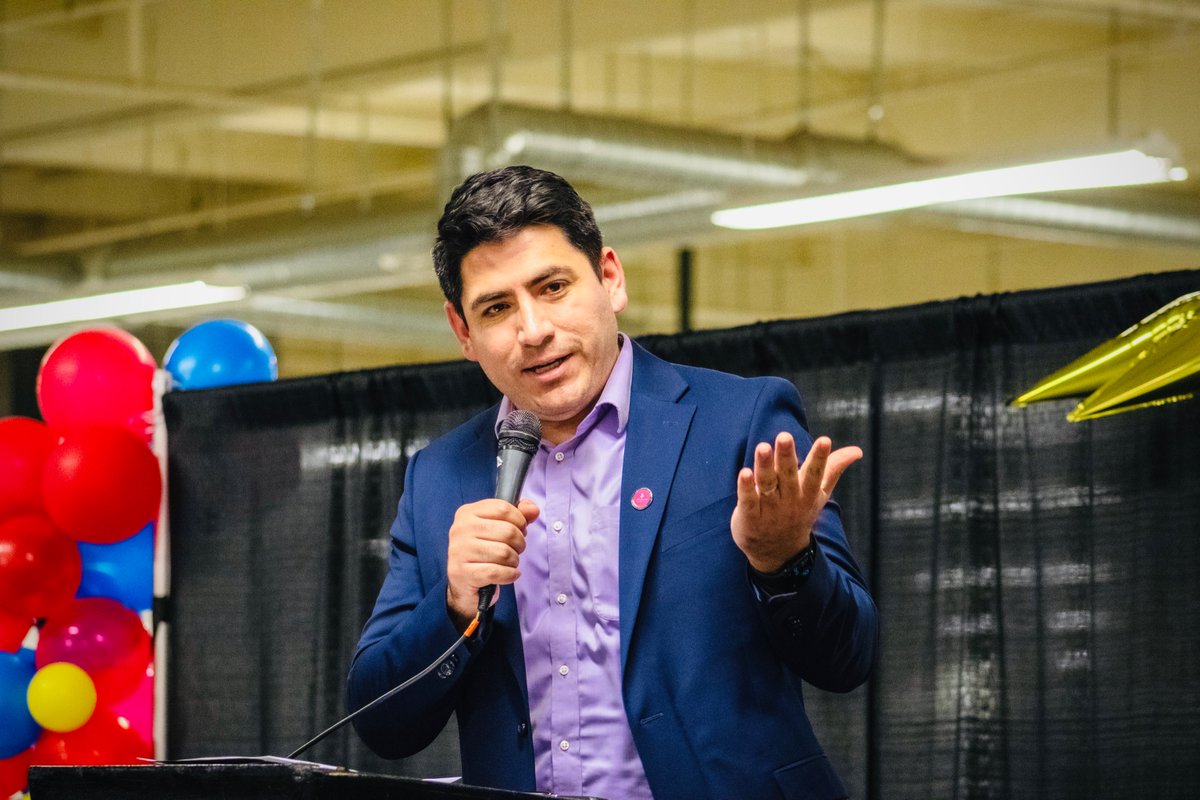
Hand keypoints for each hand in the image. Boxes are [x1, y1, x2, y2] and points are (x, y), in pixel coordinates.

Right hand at [446, 498, 538, 629]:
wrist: (463, 582)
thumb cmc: (483, 551)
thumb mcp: (499, 527)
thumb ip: (519, 514)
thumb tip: (533, 510)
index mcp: (467, 512)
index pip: (504, 508)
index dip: (520, 521)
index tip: (520, 530)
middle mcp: (460, 529)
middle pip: (507, 531)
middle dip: (520, 543)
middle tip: (517, 550)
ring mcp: (459, 551)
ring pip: (504, 553)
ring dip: (514, 561)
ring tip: (510, 563)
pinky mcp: (462, 572)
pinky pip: (496, 572)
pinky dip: (509, 575)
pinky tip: (511, 574)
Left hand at [731, 432, 861, 572]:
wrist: (779, 554)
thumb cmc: (799, 514)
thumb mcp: (819, 494)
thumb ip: (833, 469)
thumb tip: (857, 450)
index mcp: (808, 493)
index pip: (815, 474)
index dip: (820, 458)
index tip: (825, 440)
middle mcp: (789, 500)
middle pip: (788, 476)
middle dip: (786, 456)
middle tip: (784, 436)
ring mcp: (769, 509)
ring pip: (767, 484)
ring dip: (764, 466)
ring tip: (762, 447)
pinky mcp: (749, 516)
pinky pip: (748, 500)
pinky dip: (746, 488)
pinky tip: (744, 472)